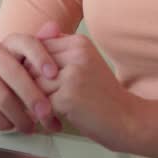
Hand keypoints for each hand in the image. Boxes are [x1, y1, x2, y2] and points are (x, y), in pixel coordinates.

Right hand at [0, 23, 63, 133]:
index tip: (53, 75)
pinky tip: (9, 126)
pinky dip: (0, 120)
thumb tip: (54, 27)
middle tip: (45, 113)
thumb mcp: (37, 68)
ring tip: (30, 127)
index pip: (25, 42)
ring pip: (0, 93)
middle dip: (31, 95)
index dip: (40, 57)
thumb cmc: (20, 82)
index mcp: (10, 43)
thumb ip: (47, 48)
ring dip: (18, 114)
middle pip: (12, 70)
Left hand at [35, 23, 157, 157]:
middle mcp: (77, 54)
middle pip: (32, 64)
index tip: (42, 84)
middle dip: (31, 84)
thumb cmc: (101, 93)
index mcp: (79, 42)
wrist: (127, 119)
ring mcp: (72, 75)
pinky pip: (39, 102)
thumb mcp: (84, 63)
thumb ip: (60, 49)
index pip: (39, 47)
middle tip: (39, 101)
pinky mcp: (67, 97)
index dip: (34, 68)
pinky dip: (43, 115)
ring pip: (33, 83)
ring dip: (35, 101)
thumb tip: (34, 35)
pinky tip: (54, 122)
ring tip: (47, 113)